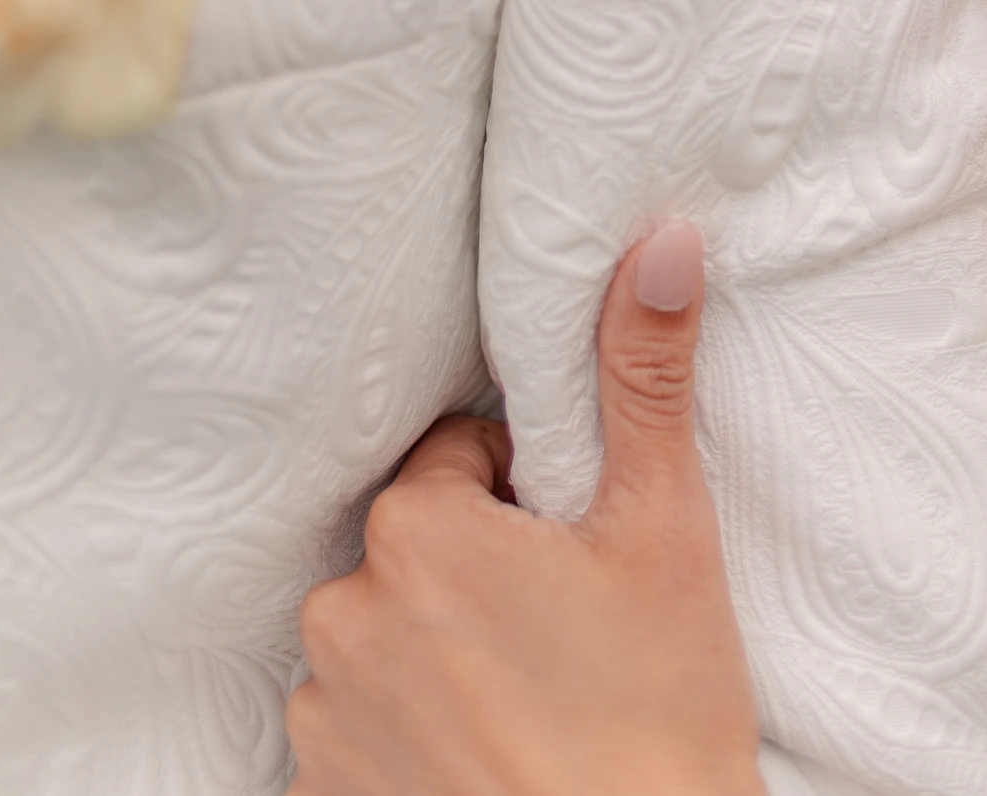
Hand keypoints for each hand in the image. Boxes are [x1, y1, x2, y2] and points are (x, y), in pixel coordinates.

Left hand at [287, 225, 764, 795]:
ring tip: (530, 704)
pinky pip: (356, 735)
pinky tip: (485, 759)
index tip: (578, 556)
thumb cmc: (657, 717)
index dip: (526, 499)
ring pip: (382, 639)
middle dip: (477, 574)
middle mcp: (342, 617)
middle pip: (413, 550)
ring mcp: (322, 722)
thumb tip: (663, 242)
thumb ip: (643, 374)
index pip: (454, 459)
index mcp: (415, 532)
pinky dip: (407, 741)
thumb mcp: (664, 529)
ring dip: (436, 656)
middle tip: (565, 632)